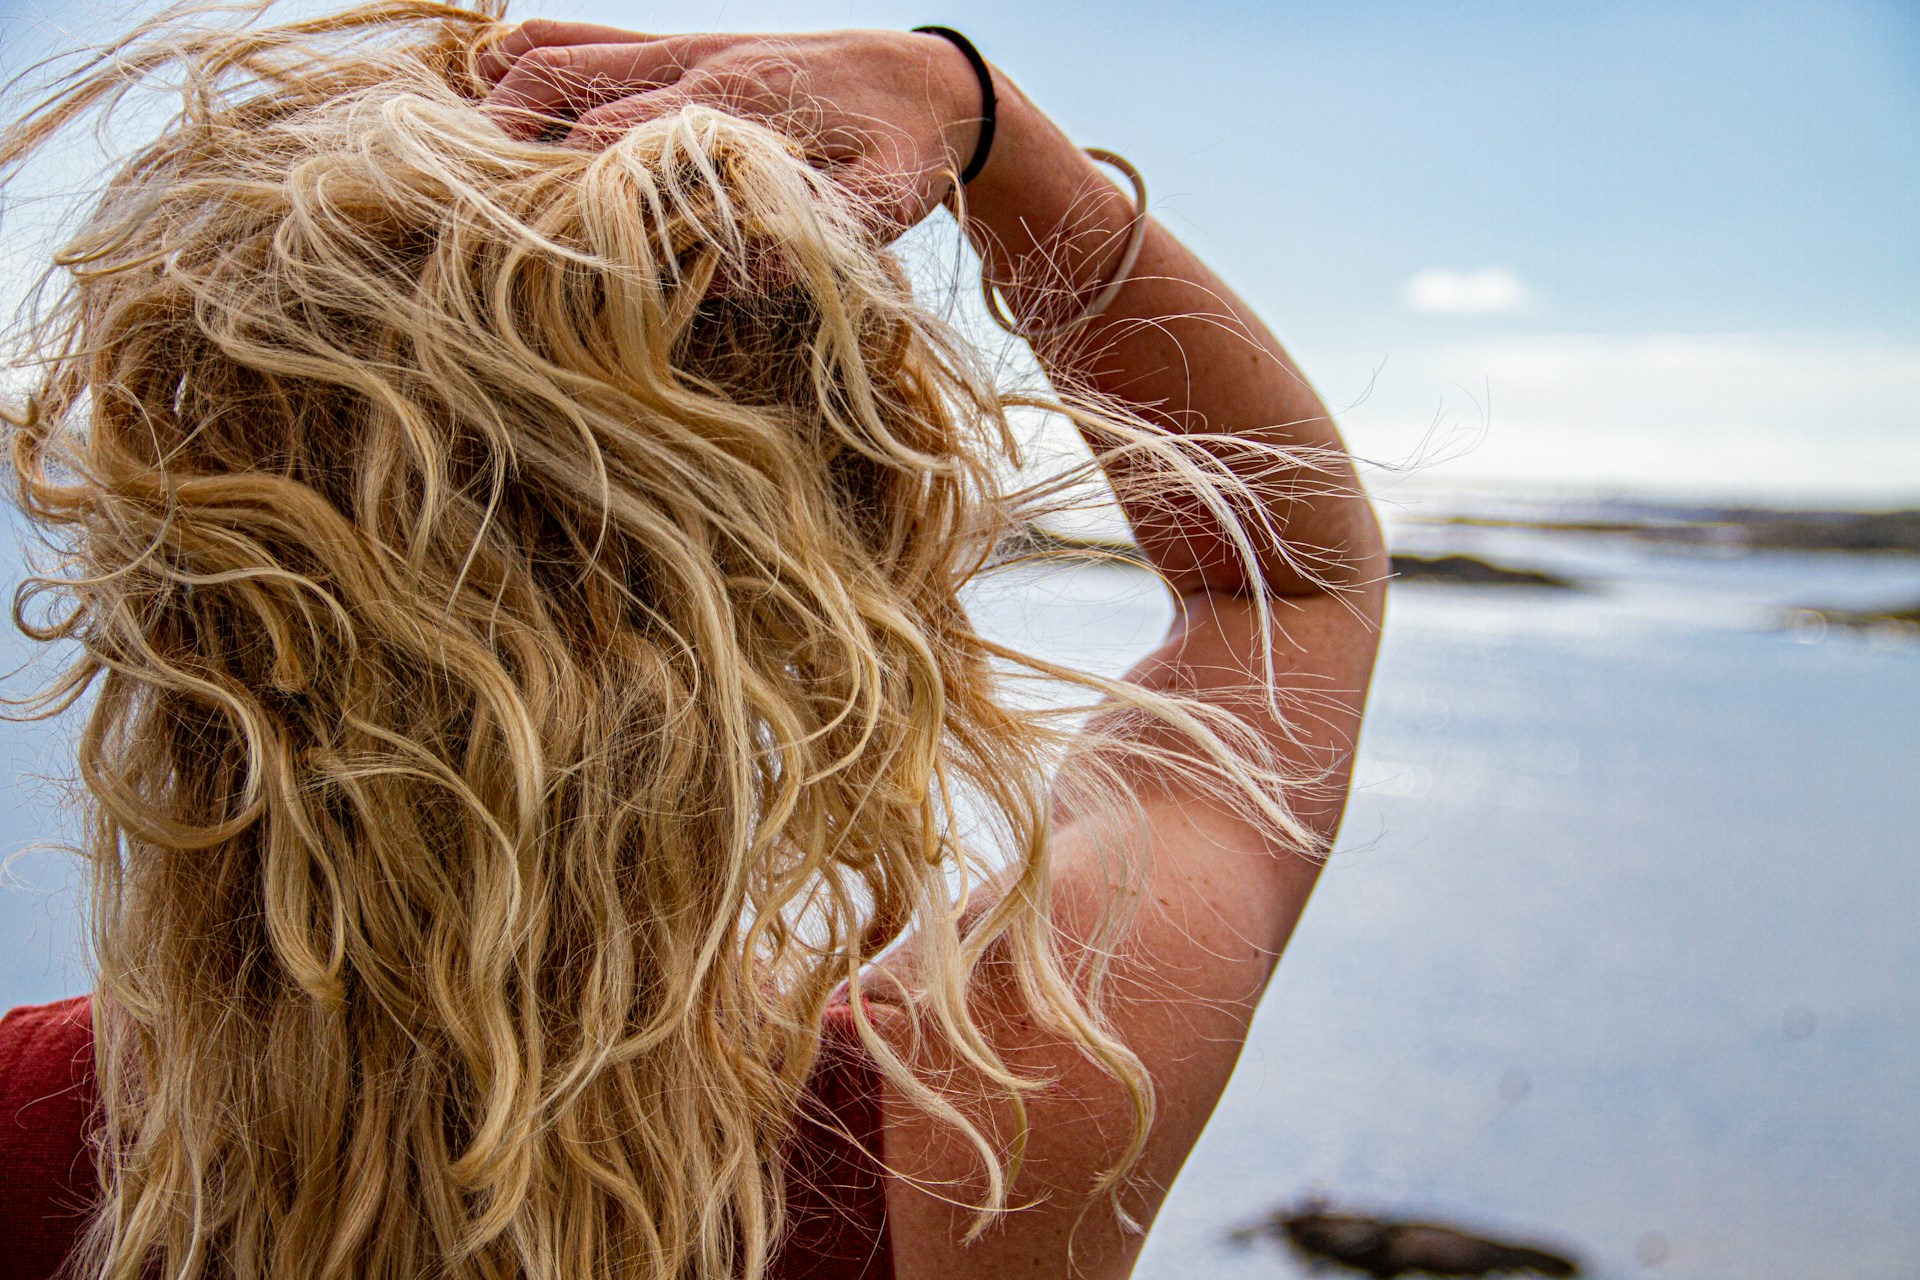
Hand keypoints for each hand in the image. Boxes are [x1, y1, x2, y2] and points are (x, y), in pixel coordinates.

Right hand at [478, 22, 987, 237]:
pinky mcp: (679, 47)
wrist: (932, 84)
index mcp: (733, 108)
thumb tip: (733, 276)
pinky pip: (585, 37)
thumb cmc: (903, 156)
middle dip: (504, 148)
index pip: (616, 145)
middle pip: (565, 94)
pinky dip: (528, 54)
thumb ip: (810, 236)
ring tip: (452, 158)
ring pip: (561, 56)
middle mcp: (694, 67)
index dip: (561, 192)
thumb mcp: (878, 207)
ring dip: (500, 99)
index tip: (518, 241)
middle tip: (457, 208)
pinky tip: (487, 88)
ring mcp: (680, 50)